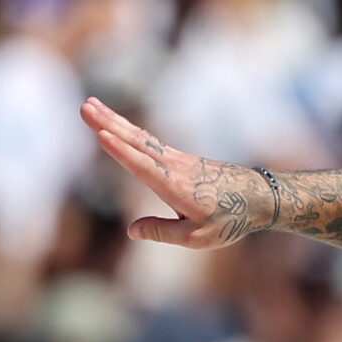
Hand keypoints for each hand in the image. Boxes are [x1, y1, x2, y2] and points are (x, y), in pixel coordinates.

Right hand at [80, 97, 272, 249]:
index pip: (142, 165)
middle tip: (83, 106)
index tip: (100, 134)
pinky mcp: (180, 158)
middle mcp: (173, 166)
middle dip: (108, 123)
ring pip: (140, 137)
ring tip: (92, 104)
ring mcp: (177, 158)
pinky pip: (149, 141)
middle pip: (135, 141)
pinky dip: (130, 131)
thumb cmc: (231, 220)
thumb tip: (131, 231)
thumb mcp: (198, 238)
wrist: (259, 196)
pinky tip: (118, 126)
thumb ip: (163, 232)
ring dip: (114, 120)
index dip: (120, 152)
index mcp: (175, 186)